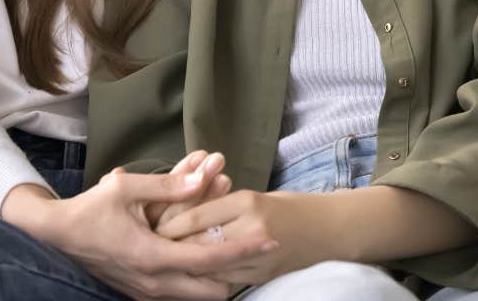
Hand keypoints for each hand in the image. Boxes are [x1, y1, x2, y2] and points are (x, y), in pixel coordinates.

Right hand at [0, 164, 275, 299]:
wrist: (56, 235)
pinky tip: (203, 256)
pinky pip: (181, 294)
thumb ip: (169, 185)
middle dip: (235, 271)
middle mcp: (154, 284)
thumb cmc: (91, 208)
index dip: (243, 251)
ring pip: (198, 296)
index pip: (211, 261)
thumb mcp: (126, 187)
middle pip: (213, 291)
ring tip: (232, 249)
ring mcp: (147, 293)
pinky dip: (197, 279)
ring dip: (217, 276)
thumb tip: (205, 175)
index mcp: (153, 257)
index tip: (270, 241)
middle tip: (252, 247)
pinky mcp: (142, 294)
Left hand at [155, 189, 346, 285]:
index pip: (196, 216)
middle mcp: (251, 229)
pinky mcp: (260, 275)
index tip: (149, 224)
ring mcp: (257, 256)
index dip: (169, 222)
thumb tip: (181, 211)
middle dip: (171, 245)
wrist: (328, 230)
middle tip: (149, 244)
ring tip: (162, 261)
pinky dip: (203, 276)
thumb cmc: (288, 207)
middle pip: (197, 241)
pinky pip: (222, 279)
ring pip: (206, 264)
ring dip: (184, 263)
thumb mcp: (252, 196)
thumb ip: (219, 204)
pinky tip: (188, 275)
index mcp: (247, 202)